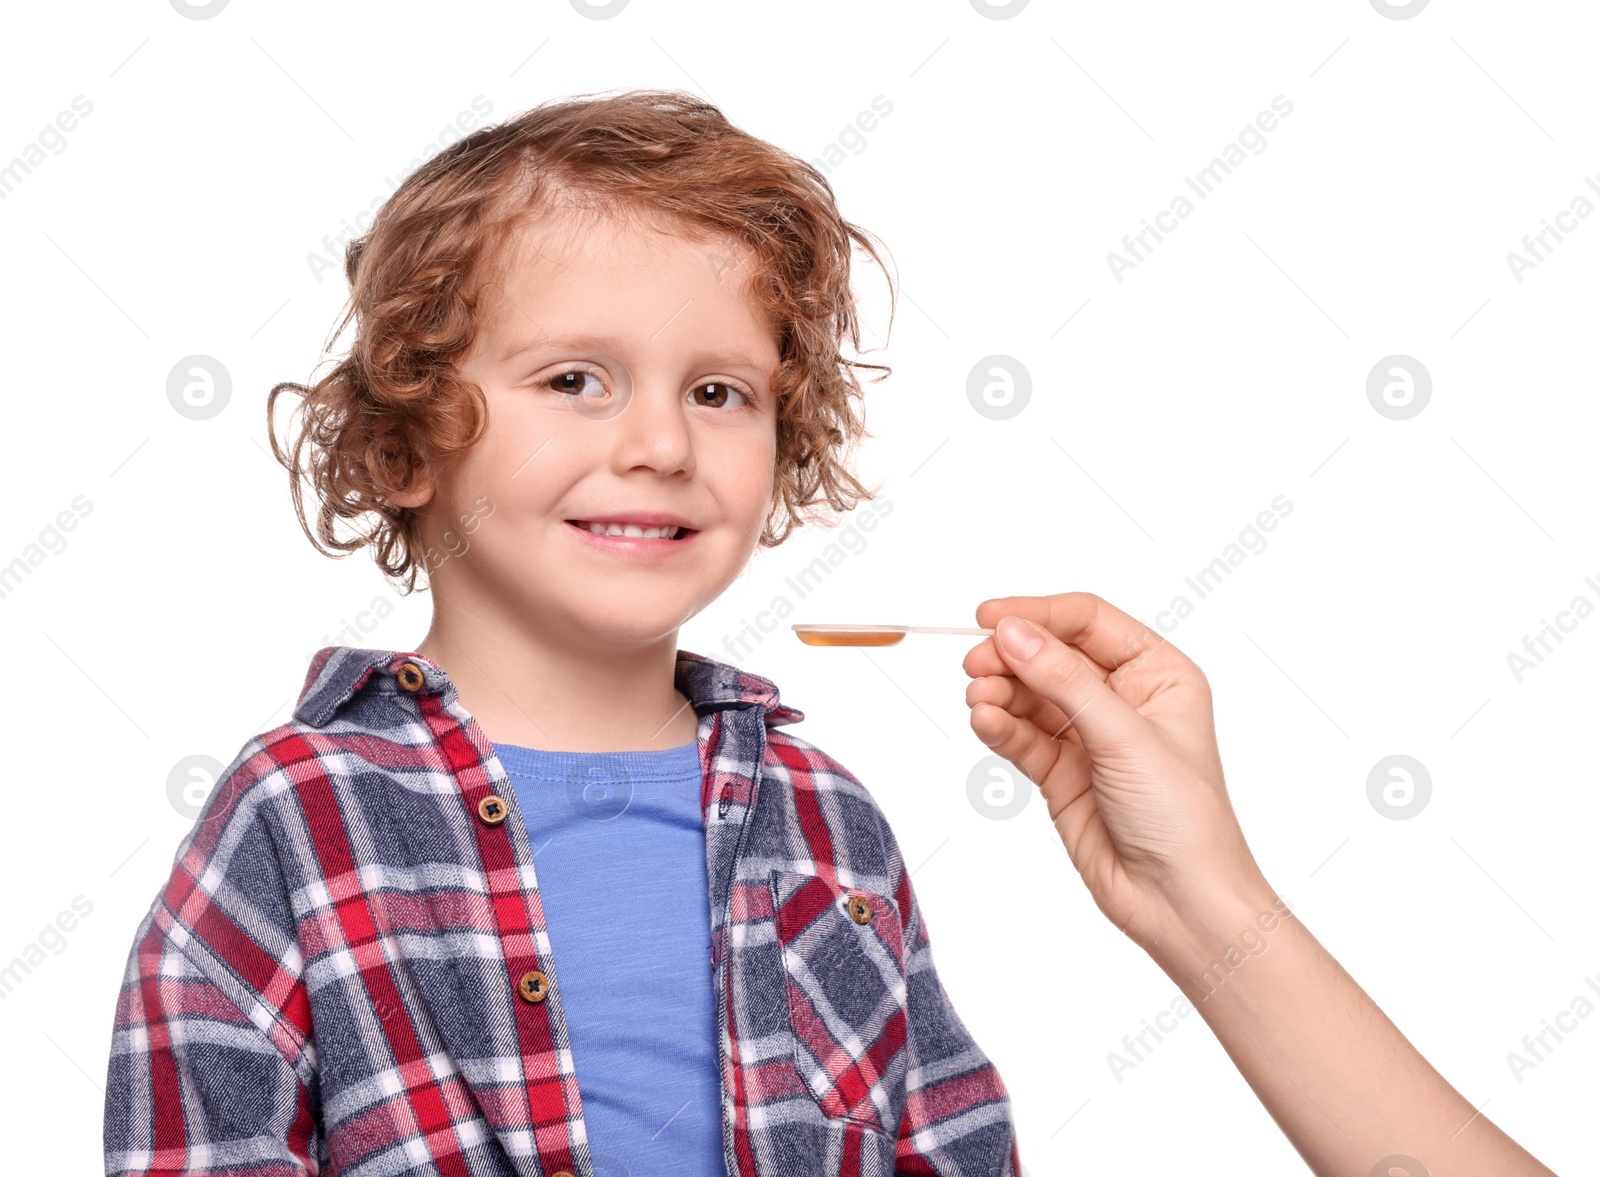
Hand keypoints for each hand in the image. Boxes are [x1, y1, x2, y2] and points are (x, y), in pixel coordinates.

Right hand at [963, 592, 1265, 947]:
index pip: (1088, 622)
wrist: (1180, 903)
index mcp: (1158, 674)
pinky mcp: (1062, 772)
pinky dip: (999, 726)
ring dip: (999, 692)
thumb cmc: (1185, 821)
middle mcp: (1123, 699)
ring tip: (979, 702)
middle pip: (1051, 655)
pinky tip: (985, 722)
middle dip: (1011, 656)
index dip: (1038, 614)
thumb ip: (1064, 681)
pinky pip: (1021, 735)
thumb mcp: (1125, 737)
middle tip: (976, 665)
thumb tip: (1014, 634)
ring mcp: (1089, 736)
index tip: (991, 617)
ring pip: (1029, 695)